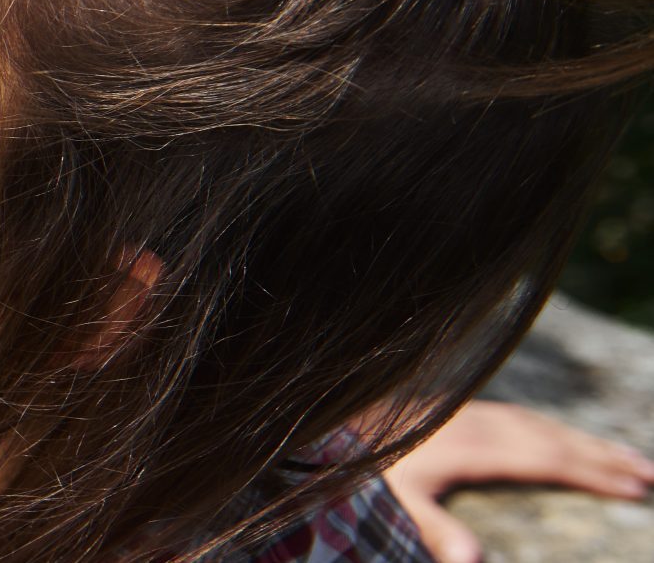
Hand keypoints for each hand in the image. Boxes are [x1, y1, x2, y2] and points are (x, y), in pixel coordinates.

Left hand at [384, 400, 653, 562]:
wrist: (339, 421)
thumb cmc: (369, 468)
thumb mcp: (395, 503)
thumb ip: (434, 530)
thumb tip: (473, 561)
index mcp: (474, 450)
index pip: (548, 462)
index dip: (593, 475)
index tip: (635, 489)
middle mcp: (481, 426)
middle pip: (556, 440)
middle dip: (606, 459)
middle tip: (653, 476)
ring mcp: (473, 415)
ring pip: (544, 426)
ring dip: (587, 441)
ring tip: (630, 457)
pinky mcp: (463, 412)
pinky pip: (524, 418)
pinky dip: (555, 429)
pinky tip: (568, 439)